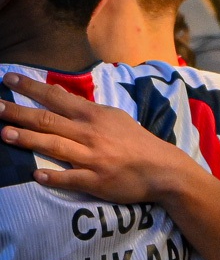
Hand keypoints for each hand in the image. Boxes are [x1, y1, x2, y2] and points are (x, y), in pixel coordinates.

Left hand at [0, 72, 187, 201]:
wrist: (163, 168)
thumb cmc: (136, 142)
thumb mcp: (113, 118)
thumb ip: (84, 109)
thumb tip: (57, 95)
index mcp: (94, 115)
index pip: (56, 98)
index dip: (31, 89)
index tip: (8, 79)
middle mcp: (90, 133)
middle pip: (48, 120)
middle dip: (18, 113)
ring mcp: (92, 157)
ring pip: (54, 146)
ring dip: (27, 140)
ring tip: (4, 134)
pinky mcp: (97, 180)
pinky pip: (71, 178)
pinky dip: (53, 176)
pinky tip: (36, 175)